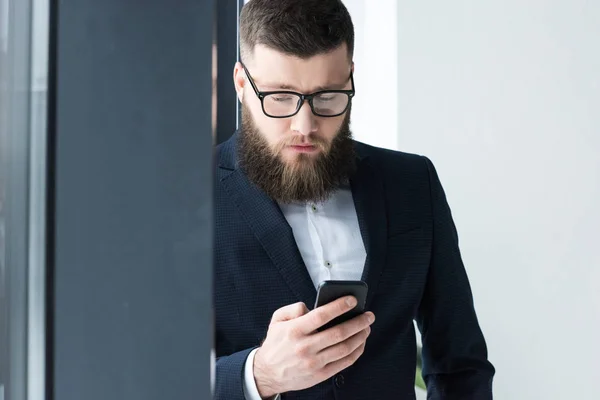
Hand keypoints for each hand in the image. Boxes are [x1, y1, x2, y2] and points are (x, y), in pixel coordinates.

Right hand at [253, 297, 374, 397]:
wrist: (268, 373)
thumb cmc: (276, 343)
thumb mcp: (277, 319)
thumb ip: (293, 308)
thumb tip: (312, 307)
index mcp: (295, 330)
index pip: (322, 315)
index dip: (340, 306)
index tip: (353, 300)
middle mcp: (305, 347)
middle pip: (339, 332)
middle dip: (358, 322)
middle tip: (368, 315)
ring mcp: (314, 363)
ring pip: (345, 348)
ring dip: (360, 336)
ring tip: (367, 327)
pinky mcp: (320, 374)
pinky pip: (344, 362)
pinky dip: (356, 352)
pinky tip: (360, 343)